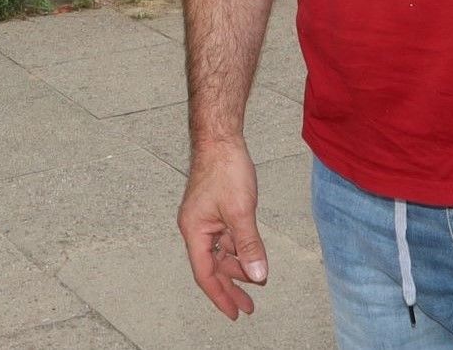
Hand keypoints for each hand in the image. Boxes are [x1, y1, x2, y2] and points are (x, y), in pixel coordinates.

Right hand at [177, 142, 268, 318]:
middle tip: (248, 307)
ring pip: (220, 252)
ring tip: (257, 281)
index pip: (205, 274)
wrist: (220, 139)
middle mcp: (195, 228)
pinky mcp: (214, 210)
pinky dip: (237, 250)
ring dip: (237, 267)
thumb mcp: (241, 212)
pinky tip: (251, 256)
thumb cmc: (225, 170)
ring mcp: (204, 219)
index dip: (220, 295)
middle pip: (212, 266)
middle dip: (230, 287)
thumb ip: (249, 246)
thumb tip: (257, 275)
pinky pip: (225, 238)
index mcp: (194, 231)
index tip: (234, 313)